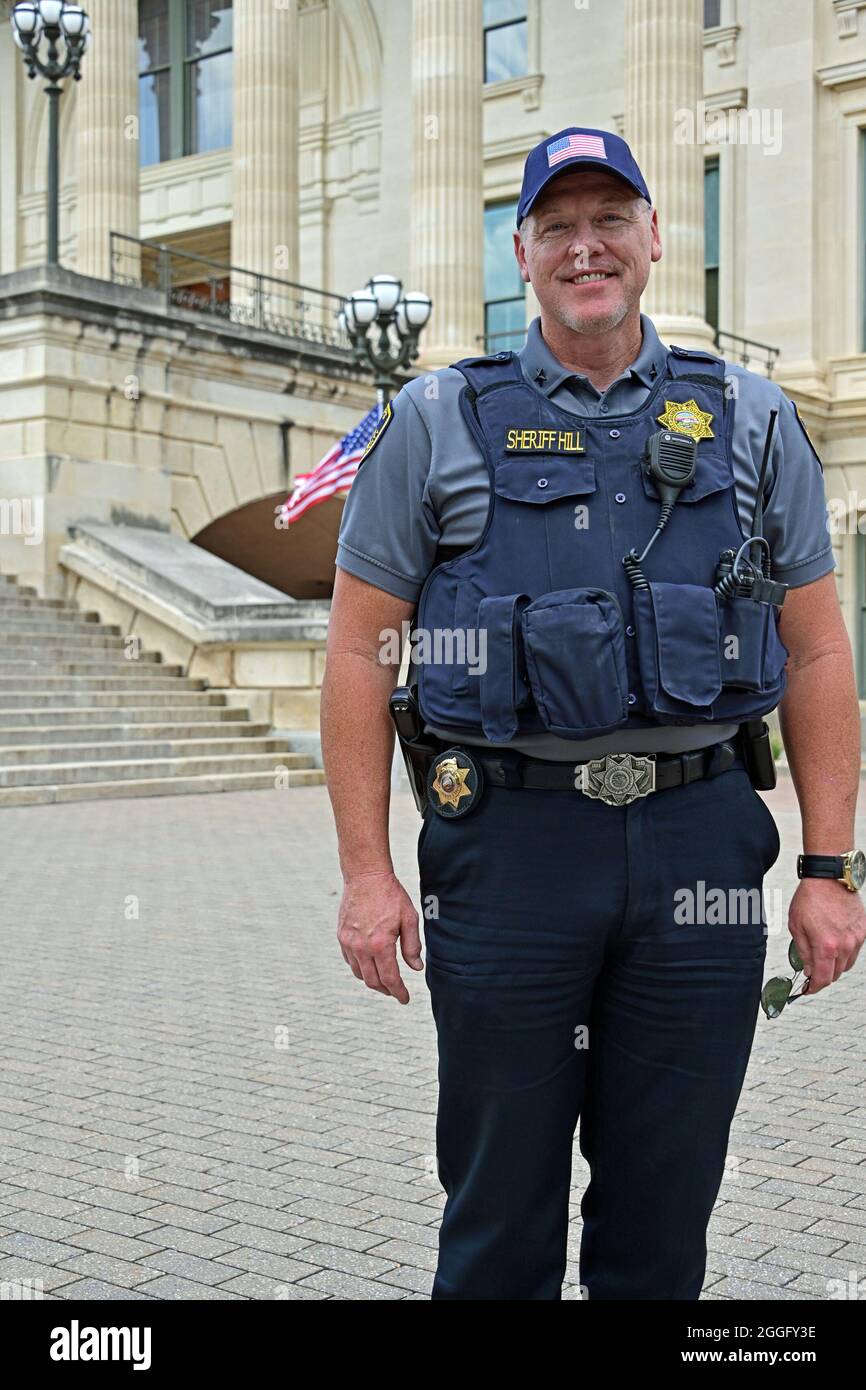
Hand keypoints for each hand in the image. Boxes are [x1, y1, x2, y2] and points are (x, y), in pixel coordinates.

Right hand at [337, 870, 423, 1003]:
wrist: (365, 876)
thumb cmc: (390, 895)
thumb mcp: (409, 918)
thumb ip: (412, 946)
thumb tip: (416, 968)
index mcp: (381, 944)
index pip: (390, 979)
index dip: (398, 992)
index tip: (404, 999)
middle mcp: (361, 947)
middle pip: (373, 981)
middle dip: (386, 990)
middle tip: (396, 991)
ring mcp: (348, 942)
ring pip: (359, 973)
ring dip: (372, 980)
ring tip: (384, 979)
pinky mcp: (341, 936)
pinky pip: (350, 961)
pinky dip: (360, 968)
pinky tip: (370, 964)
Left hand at [788, 878, 865, 994]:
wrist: (829, 878)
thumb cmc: (809, 899)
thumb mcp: (796, 926)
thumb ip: (803, 952)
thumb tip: (808, 971)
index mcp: (826, 946)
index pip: (823, 979)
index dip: (814, 988)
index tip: (808, 990)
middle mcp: (845, 945)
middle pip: (836, 974)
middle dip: (823, 975)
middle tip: (812, 971)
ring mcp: (857, 938)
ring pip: (847, 964)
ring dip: (835, 964)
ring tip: (823, 953)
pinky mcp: (863, 930)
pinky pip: (855, 950)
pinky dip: (845, 951)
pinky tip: (834, 940)